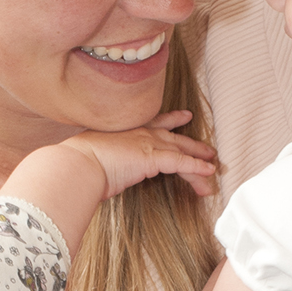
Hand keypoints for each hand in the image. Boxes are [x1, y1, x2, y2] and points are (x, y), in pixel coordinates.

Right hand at [64, 110, 217, 198]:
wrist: (78, 163)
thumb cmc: (79, 164)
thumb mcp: (94, 157)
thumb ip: (106, 161)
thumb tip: (104, 174)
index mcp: (127, 131)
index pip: (155, 123)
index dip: (172, 120)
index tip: (184, 116)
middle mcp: (140, 133)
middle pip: (175, 138)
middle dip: (193, 144)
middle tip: (208, 149)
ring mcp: (148, 143)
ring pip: (182, 151)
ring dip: (199, 161)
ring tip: (213, 168)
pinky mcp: (153, 157)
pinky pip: (182, 162)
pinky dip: (197, 168)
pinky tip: (208, 173)